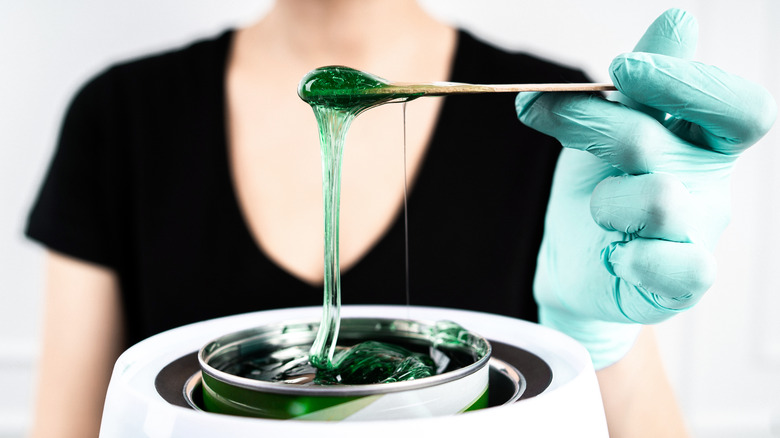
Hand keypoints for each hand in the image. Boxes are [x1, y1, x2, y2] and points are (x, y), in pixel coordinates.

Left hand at [515, 9, 776, 368]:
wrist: (573, 265)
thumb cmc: (597, 187)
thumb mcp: (607, 125)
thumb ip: (637, 83)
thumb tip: (679, 17)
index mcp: (701, 141)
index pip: (739, 108)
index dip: (686, 82)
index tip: (621, 68)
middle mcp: (709, 186)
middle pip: (661, 143)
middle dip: (596, 125)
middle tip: (552, 116)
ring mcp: (698, 237)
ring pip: (660, 201)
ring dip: (607, 200)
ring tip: (597, 211)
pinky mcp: (680, 285)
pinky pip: (680, 268)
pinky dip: (633, 257)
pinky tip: (615, 255)